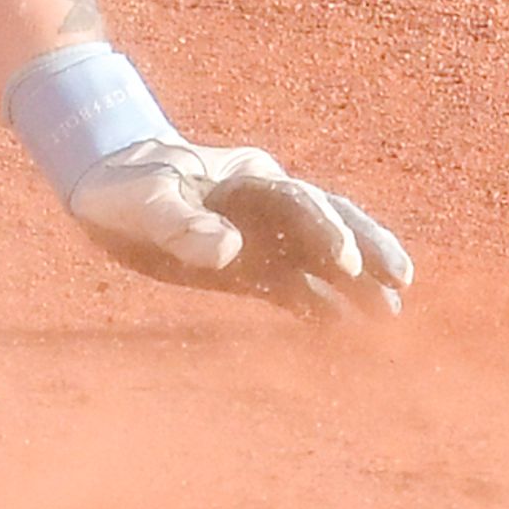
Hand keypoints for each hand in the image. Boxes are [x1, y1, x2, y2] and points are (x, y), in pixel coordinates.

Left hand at [65, 136, 409, 317]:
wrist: (107, 185)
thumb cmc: (124, 186)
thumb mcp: (142, 201)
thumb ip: (180, 223)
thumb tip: (228, 249)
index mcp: (245, 179)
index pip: (297, 200)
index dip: (324, 229)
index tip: (349, 264)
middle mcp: (263, 204)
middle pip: (329, 218)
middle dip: (367, 244)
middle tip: (401, 279)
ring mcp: (260, 235)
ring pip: (321, 254)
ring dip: (357, 279)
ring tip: (393, 310)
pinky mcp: (250, 268)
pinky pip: (296, 285)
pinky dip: (322, 305)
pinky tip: (348, 329)